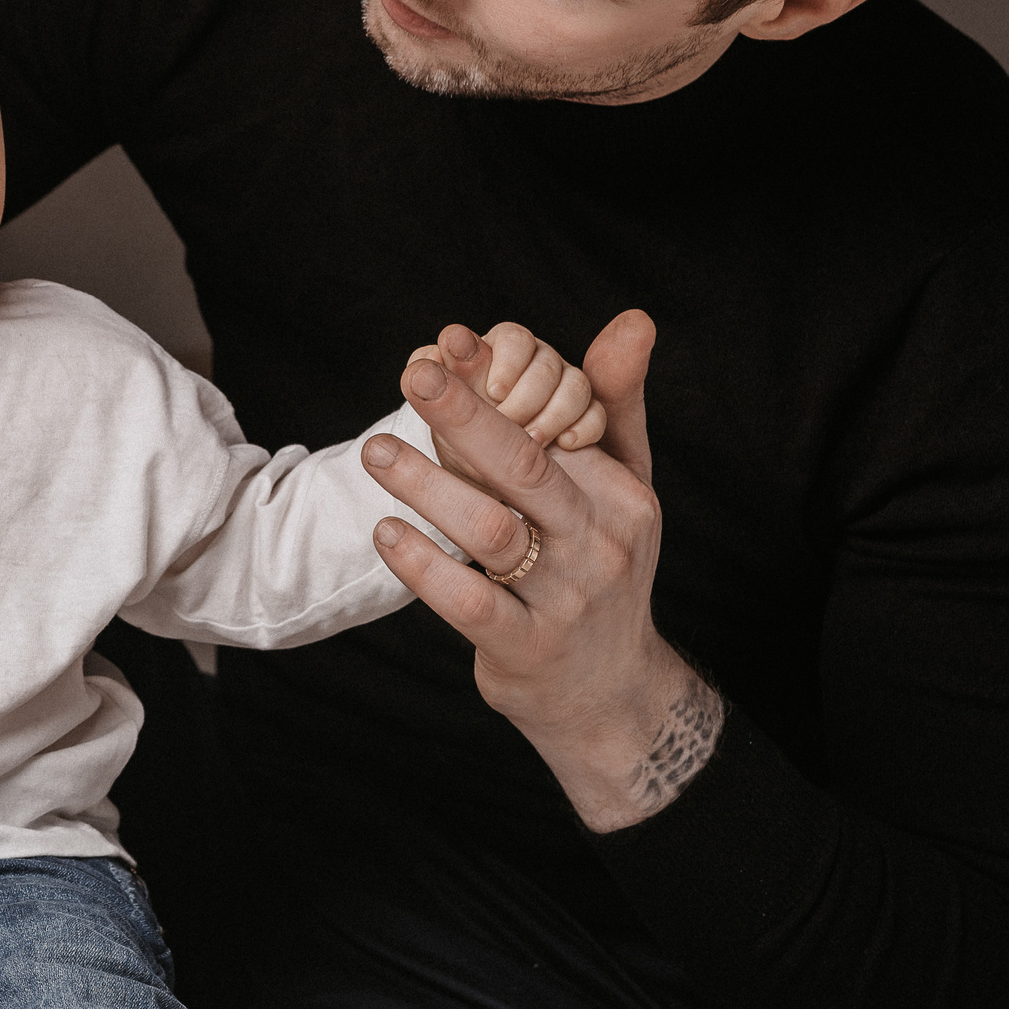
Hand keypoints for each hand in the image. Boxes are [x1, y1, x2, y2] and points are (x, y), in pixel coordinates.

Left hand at [362, 311, 725, 831]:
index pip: (547, 428)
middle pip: (524, 465)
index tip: (440, 350)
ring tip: (375, 451)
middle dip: (466, 414)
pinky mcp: (526, 647)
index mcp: (619, 493)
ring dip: (429, 486)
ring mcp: (564, 598)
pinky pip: (471, 603)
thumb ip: (618, 402)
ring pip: (491, 531)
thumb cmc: (603, 564)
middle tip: (413, 373)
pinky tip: (386, 532)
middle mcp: (598, 541)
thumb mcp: (626, 486)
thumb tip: (633, 317)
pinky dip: (425, 566)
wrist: (610, 691)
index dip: (489, 388)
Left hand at [407, 320, 604, 449]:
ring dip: (553, 413)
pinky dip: (584, 426)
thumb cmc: (460, 451)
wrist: (490, 496)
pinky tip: (566, 444)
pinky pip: (598, 413)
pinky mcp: (584, 418)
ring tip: (533, 441)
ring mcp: (558, 390)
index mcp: (493, 355)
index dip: (507, 359)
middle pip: (546, 359)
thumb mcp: (447, 420)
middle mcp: (528, 366)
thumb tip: (437, 352)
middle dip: (527, 394)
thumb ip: (445, 379)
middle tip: (506, 420)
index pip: (511, 338)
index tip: (494, 389)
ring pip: (575, 382)